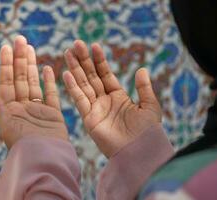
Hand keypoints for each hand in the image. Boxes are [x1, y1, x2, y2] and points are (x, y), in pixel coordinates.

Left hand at [0, 36, 67, 148]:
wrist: (44, 158)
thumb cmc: (23, 146)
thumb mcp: (6, 126)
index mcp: (9, 109)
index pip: (6, 82)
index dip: (5, 65)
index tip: (5, 48)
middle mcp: (22, 106)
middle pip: (20, 78)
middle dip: (19, 59)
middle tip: (20, 39)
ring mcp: (37, 109)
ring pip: (34, 82)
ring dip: (31, 65)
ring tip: (29, 48)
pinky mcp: (53, 114)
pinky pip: (50, 94)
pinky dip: (49, 82)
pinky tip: (47, 68)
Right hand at [63, 40, 161, 157]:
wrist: (140, 151)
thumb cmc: (147, 131)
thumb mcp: (149, 106)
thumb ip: (144, 88)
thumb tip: (142, 69)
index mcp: (119, 97)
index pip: (106, 74)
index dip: (100, 60)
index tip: (94, 45)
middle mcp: (105, 101)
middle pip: (91, 76)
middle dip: (84, 60)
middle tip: (76, 44)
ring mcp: (95, 109)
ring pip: (83, 84)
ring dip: (75, 69)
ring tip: (68, 53)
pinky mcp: (89, 118)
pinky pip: (79, 100)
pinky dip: (72, 87)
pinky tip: (67, 74)